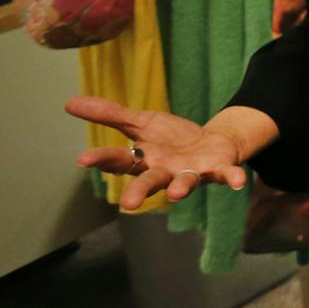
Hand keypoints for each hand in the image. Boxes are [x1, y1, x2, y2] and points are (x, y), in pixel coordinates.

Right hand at [67, 95, 247, 210]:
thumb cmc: (170, 139)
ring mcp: (191, 173)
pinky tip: (240, 183)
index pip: (118, 159)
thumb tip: (68, 102)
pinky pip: (226, 175)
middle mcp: (164, 171)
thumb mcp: (140, 123)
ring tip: (177, 193)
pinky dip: (233, 179)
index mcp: (143, 159)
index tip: (82, 160)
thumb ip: (109, 115)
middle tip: (127, 205)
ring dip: (181, 188)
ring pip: (184, 183)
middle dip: (138, 192)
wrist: (211, 144)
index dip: (101, 160)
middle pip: (148, 181)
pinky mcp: (218, 169)